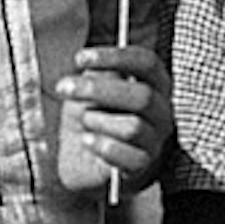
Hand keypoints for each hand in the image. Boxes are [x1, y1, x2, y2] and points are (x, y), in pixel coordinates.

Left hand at [55, 41, 171, 198]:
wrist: (81, 158)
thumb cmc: (91, 115)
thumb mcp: (89, 89)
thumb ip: (98, 76)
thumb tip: (98, 70)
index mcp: (154, 83)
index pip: (146, 63)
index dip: (115, 57)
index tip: (79, 58)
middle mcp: (162, 111)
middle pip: (143, 96)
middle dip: (98, 90)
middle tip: (63, 87)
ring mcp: (156, 141)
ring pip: (133, 128)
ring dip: (98, 121)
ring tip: (84, 123)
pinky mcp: (143, 166)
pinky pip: (127, 156)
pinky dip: (100, 146)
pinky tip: (87, 141)